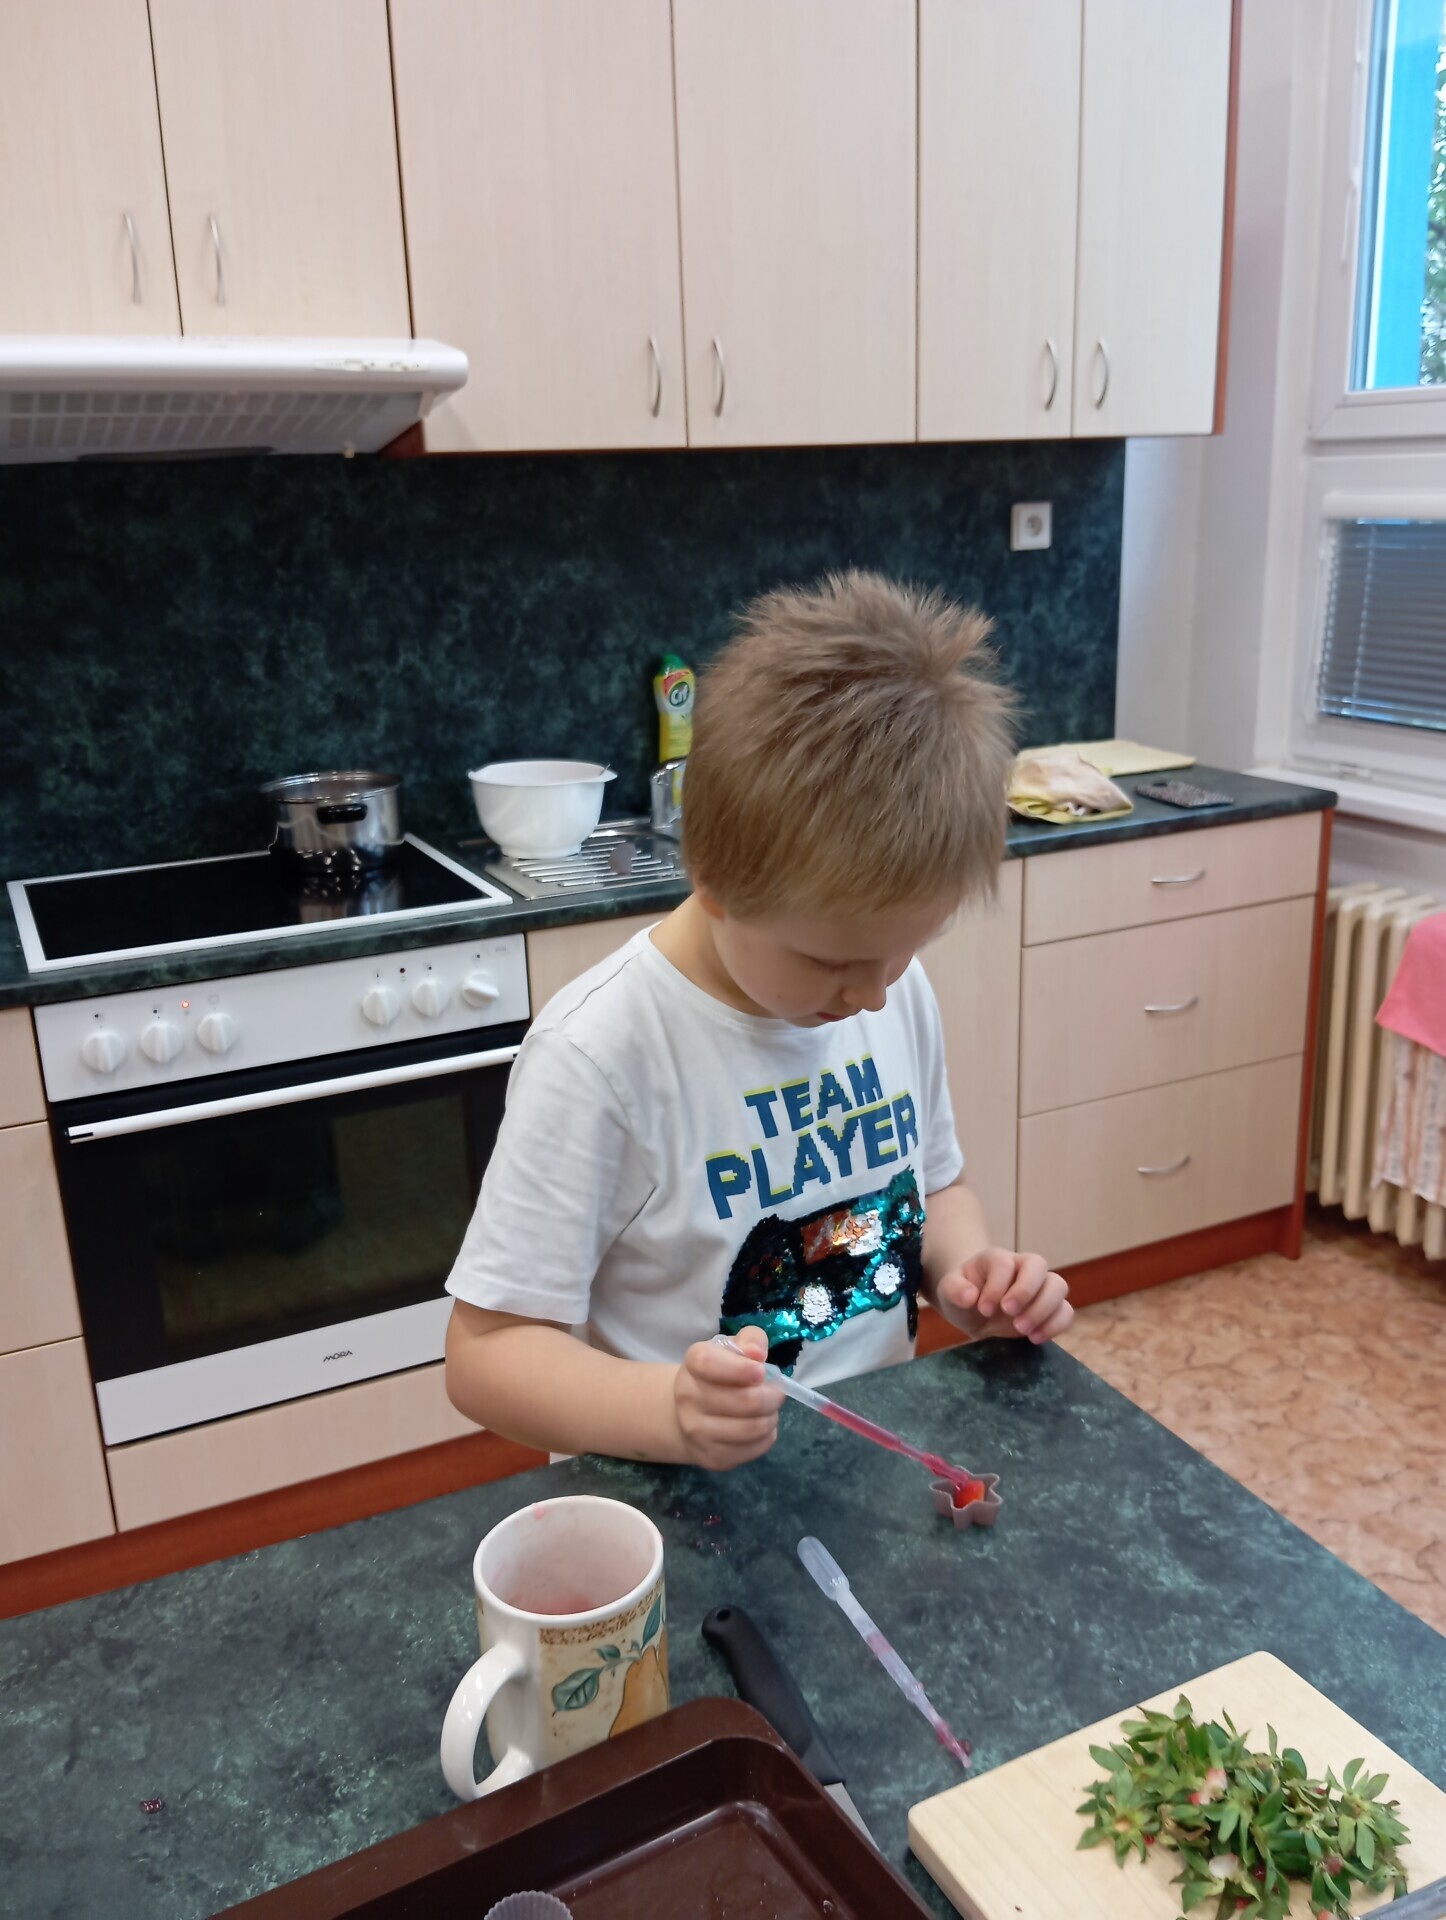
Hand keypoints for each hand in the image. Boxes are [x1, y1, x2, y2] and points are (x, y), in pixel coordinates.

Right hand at [672, 1326, 784, 1470]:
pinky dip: (767, 1436)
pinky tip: (760, 1426)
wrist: (687, 1414)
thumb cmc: (719, 1375)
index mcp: (693, 1364)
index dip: (739, 1368)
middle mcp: (688, 1398)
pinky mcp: (711, 1457)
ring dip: (771, 1417)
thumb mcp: (732, 1350)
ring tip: (769, 1410)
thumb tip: (757, 1353)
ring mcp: (697, 1432)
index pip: (709, 1363)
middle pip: (744, 1401)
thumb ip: (750, 1341)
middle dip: (772, 1396)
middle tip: (777, 1392)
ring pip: (753, 1428)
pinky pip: (755, 1449)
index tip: (761, 1371)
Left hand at [935, 1248, 1072, 1343]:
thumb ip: (954, 1289)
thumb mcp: (949, 1290)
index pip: (1005, 1264)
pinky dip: (1055, 1325)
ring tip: (1021, 1330)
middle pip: (1039, 1265)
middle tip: (1008, 1314)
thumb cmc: (963, 1295)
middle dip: (1025, 1292)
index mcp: (998, 1259)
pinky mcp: (1050, 1309)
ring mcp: (1040, 1287)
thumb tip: (969, 1297)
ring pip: (1058, 1286)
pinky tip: (1034, 1338)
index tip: (983, 1309)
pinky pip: (1066, 1311)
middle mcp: (1023, 1267)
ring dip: (1043, 1309)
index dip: (996, 1286)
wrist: (974, 1311)